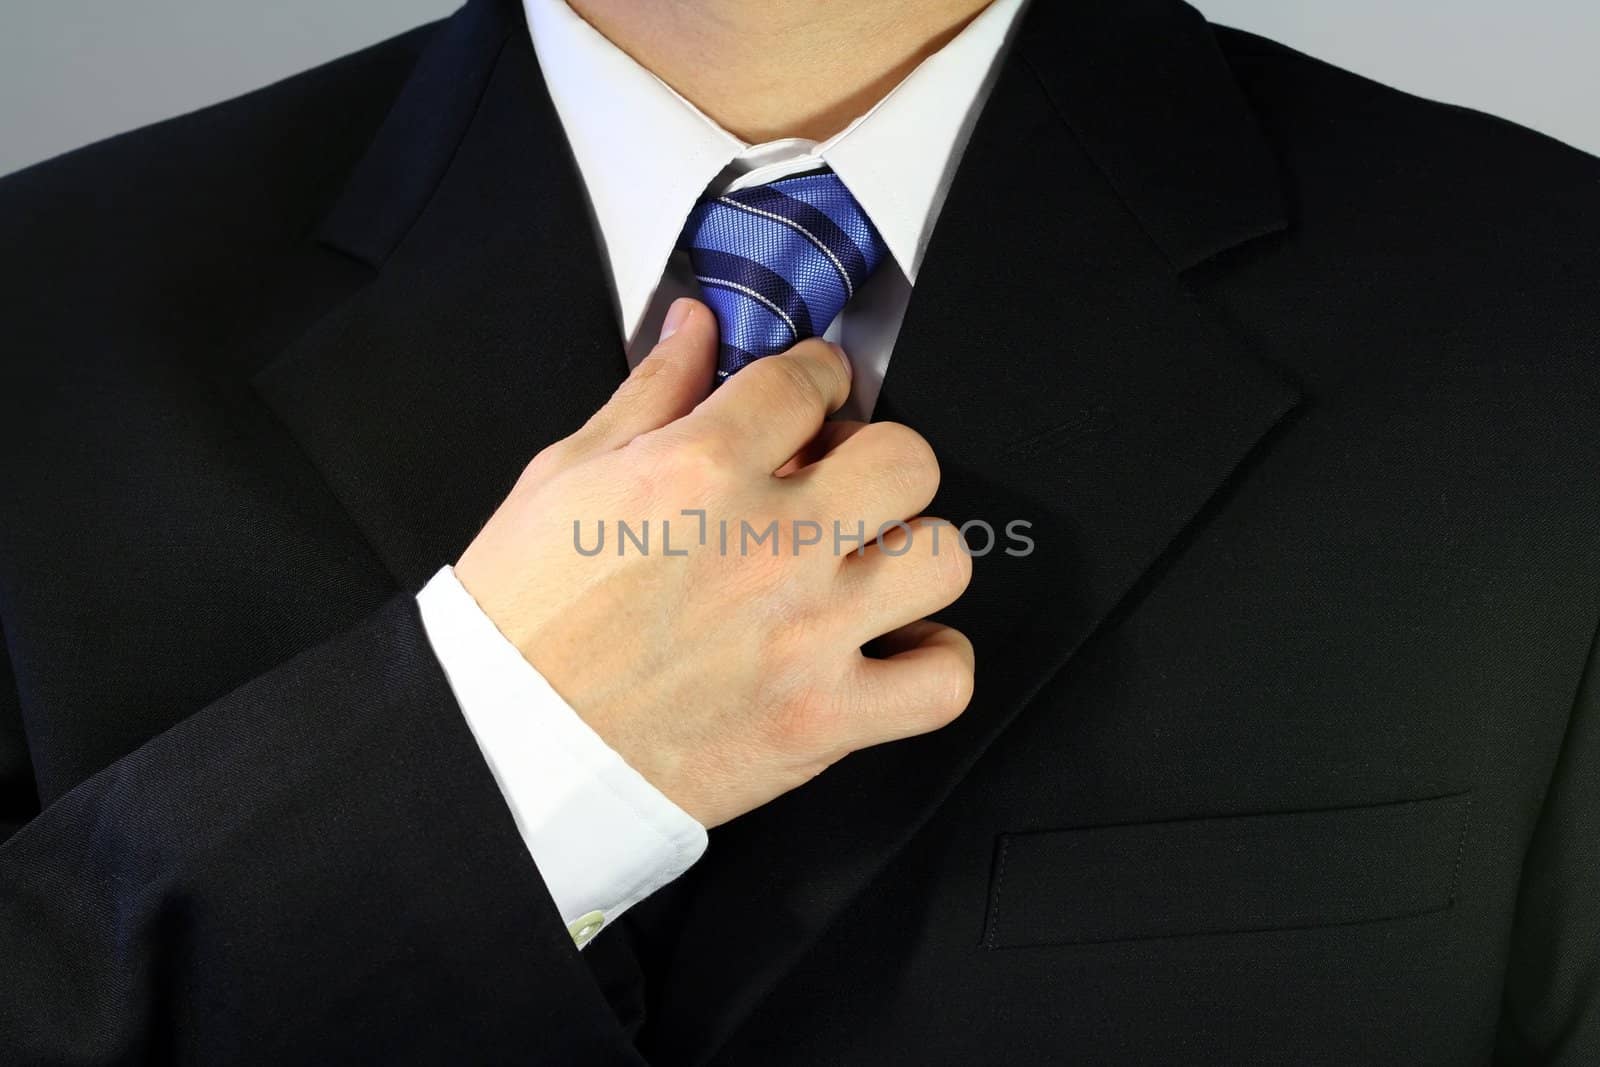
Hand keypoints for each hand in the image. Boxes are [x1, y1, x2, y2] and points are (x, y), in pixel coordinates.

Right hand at [455, 299, 973, 826]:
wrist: (509, 747)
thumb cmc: (525, 619)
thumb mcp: (566, 476)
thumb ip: (649, 392)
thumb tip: (695, 326)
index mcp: (700, 472)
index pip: (808, 381)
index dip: (815, 378)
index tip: (810, 396)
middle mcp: (768, 546)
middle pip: (906, 461)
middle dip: (878, 462)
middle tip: (844, 486)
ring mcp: (806, 635)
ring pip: (943, 560)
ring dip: (912, 559)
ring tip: (869, 570)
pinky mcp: (822, 719)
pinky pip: (943, 682)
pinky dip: (933, 665)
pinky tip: (892, 649)